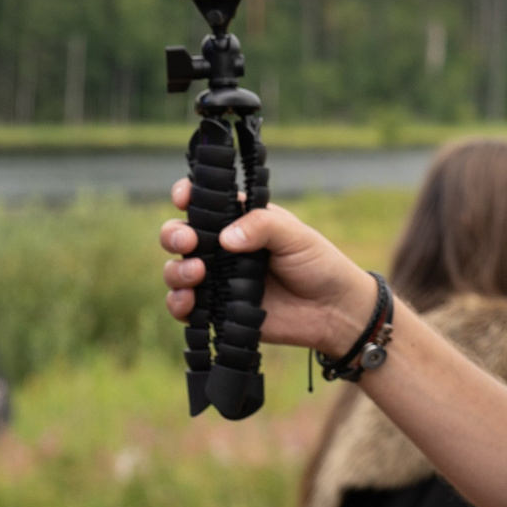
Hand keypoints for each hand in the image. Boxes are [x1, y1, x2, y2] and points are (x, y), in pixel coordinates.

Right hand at [160, 179, 375, 354]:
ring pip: (176, 271)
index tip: (183, 198)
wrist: (333, 311)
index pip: (203, 202)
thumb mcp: (294, 235)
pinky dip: (179, 303)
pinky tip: (189, 302)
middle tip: (189, 242)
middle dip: (174, 235)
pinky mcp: (217, 310)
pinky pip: (185, 307)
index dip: (187, 195)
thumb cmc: (318, 264)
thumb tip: (225, 238)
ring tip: (198, 274)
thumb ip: (262, 226)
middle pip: (179, 235)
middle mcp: (222, 248)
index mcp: (239, 220)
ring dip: (176, 271)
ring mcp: (217, 280)